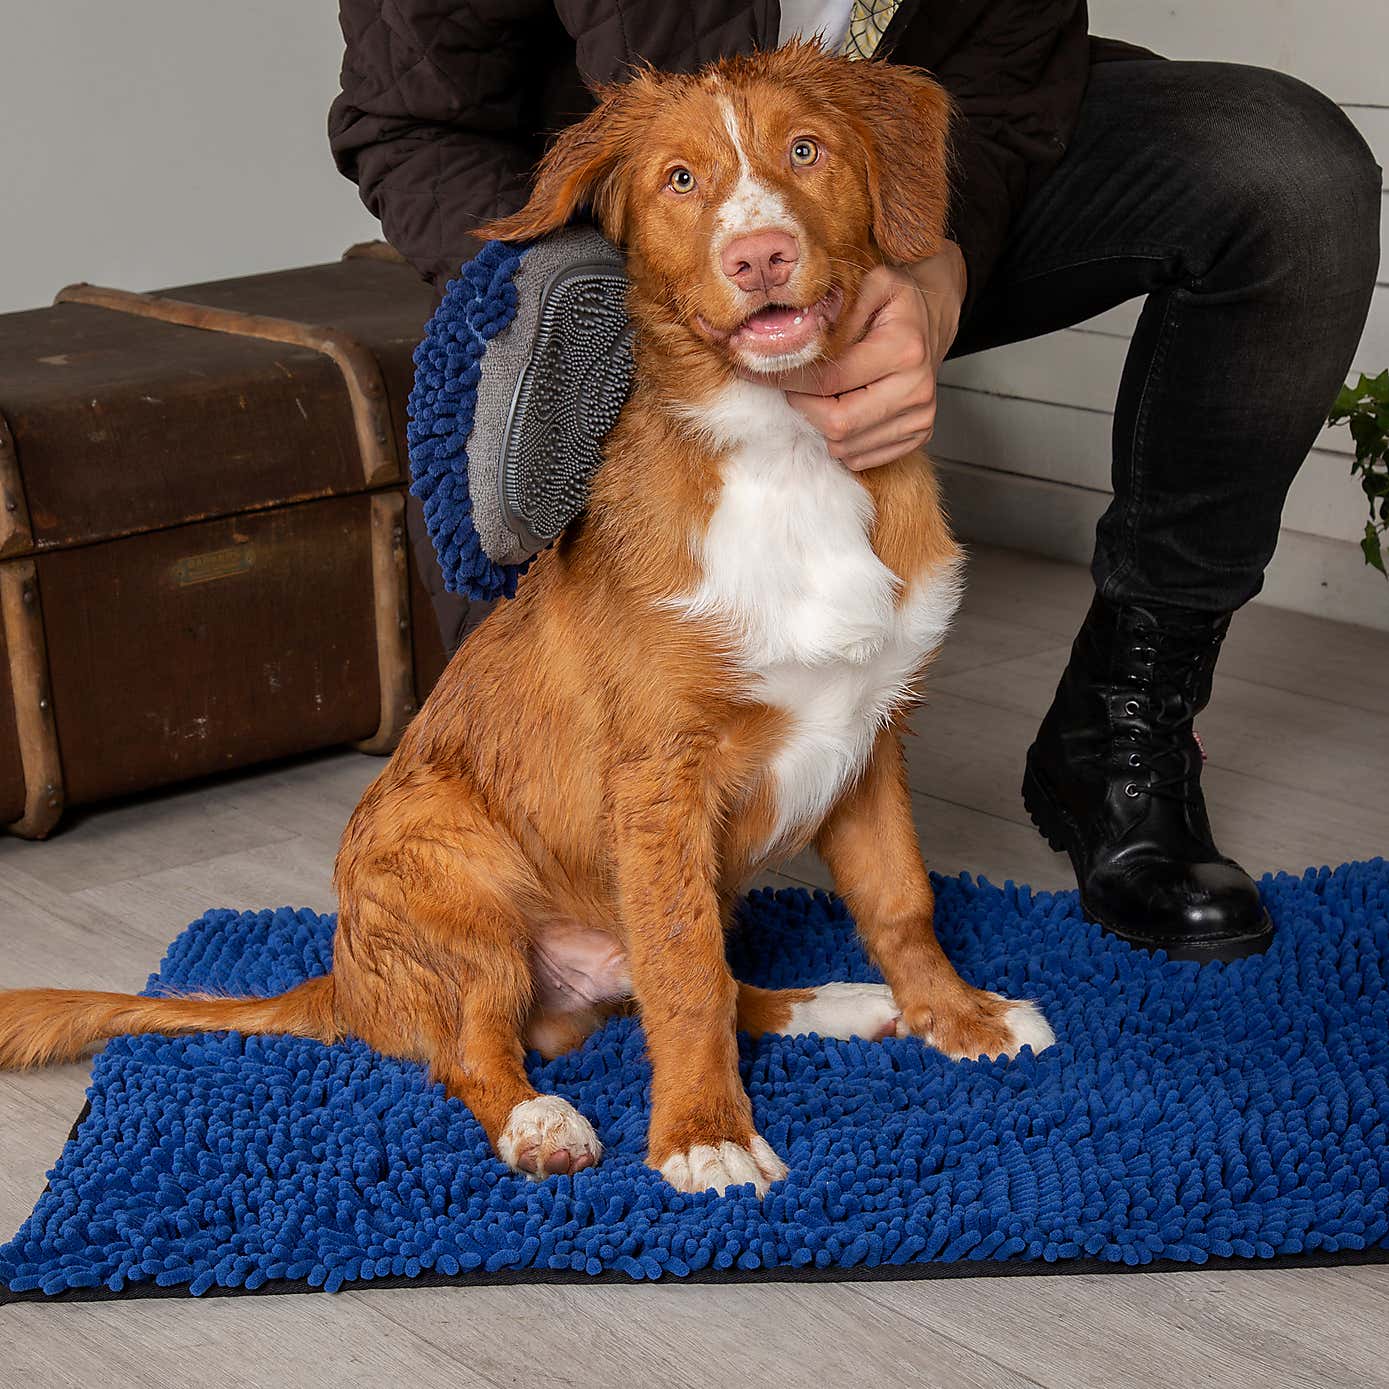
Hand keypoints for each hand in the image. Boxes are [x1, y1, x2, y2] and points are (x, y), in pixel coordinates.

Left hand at [756, 242, 966, 471]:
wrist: (932, 321)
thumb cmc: (896, 303)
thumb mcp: (873, 283)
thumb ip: (838, 304)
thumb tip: (804, 331)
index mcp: (904, 349)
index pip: (829, 380)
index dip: (787, 379)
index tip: (756, 371)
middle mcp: (916, 389)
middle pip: (837, 422)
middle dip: (803, 407)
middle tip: (792, 387)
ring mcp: (919, 418)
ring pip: (846, 446)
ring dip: (820, 425)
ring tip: (819, 396)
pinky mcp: (917, 436)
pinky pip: (861, 458)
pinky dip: (840, 441)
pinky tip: (841, 410)